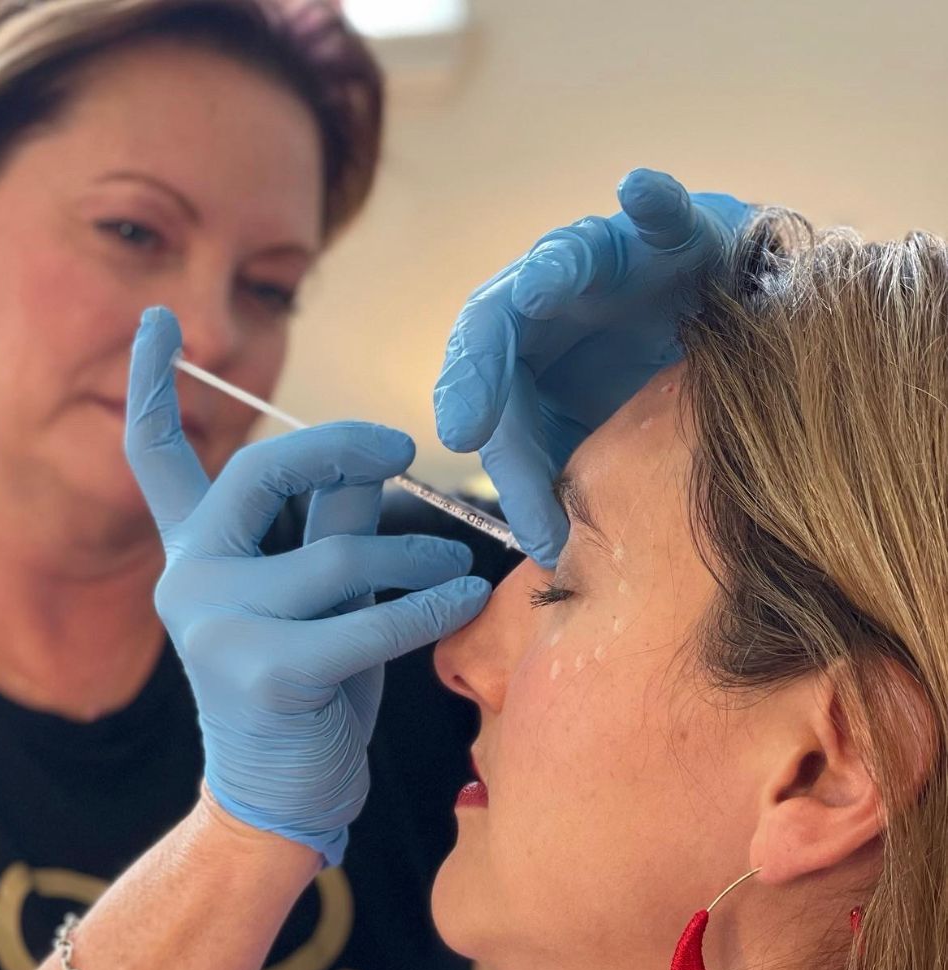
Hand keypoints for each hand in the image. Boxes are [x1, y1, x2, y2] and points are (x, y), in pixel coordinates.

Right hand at [126, 307, 490, 865]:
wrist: (277, 801)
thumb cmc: (305, 691)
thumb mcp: (311, 598)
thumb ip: (323, 527)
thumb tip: (364, 458)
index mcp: (192, 556)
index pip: (155, 458)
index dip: (153, 384)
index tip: (158, 318)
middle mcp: (188, 582)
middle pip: (262, 474)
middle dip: (341, 448)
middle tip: (403, 447)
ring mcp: (219, 629)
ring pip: (339, 556)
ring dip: (413, 553)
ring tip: (451, 565)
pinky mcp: (266, 674)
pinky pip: (369, 620)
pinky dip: (430, 606)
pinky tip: (466, 596)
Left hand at [433, 168, 753, 566]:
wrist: (735, 362)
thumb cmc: (650, 410)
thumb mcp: (598, 454)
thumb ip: (564, 488)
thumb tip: (547, 552)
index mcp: (523, 358)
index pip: (483, 384)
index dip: (472, 407)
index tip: (461, 437)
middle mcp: (553, 304)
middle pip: (499, 321)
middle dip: (482, 364)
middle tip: (468, 418)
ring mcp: (610, 263)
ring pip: (570, 257)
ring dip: (556, 267)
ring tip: (543, 287)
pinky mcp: (677, 236)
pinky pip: (666, 215)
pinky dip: (655, 201)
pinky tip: (638, 190)